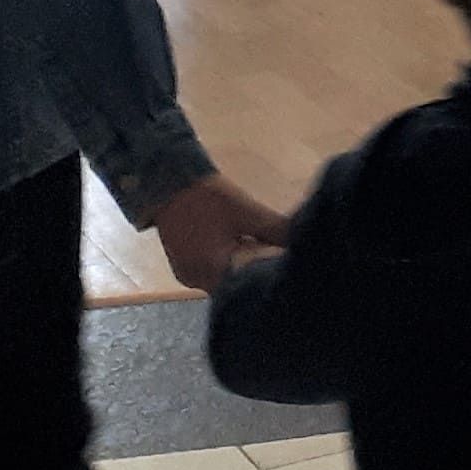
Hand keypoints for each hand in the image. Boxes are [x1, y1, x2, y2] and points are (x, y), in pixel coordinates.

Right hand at [152, 173, 290, 291]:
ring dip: (243, 267)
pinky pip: (213, 269)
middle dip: (256, 271)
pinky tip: (244, 249)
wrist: (168, 182)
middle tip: (280, 259)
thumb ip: (275, 229)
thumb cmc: (206, 198)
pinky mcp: (185, 263)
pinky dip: (228, 262)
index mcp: (209, 271)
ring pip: (223, 276)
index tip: (284, 266)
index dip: (266, 276)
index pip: (246, 286)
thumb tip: (302, 241)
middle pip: (234, 283)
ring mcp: (188, 273)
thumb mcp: (246, 211)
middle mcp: (195, 280)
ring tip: (266, 253)